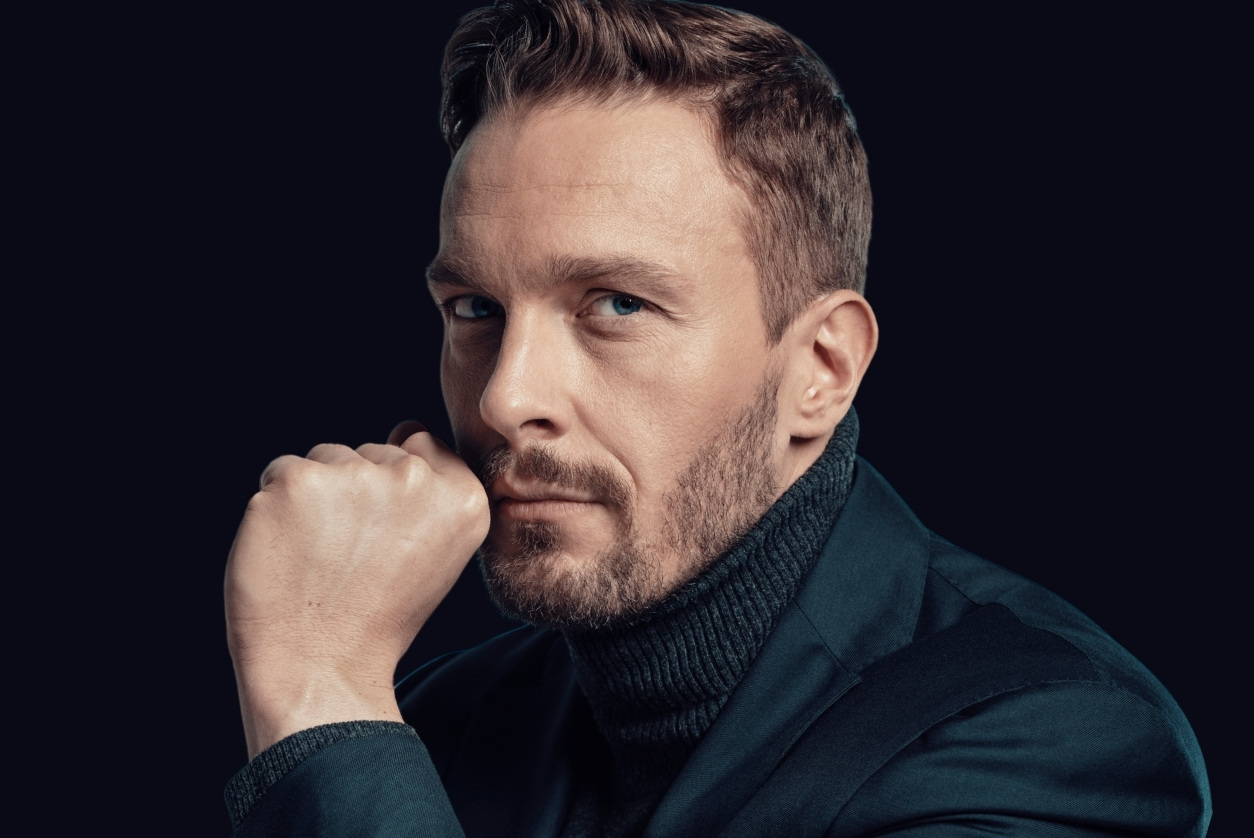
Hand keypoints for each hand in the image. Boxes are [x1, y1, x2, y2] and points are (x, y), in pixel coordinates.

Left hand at [225, 422, 488, 757]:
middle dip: (355, 493)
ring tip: (322, 560)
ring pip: (326, 458)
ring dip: (316, 498)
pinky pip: (280, 472)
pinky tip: (290, 553)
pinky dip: (275, 508)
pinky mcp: (298, 481)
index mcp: (465, 497)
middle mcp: (417, 479)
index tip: (389, 537)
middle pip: (371, 451)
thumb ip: (433, 494)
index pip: (421, 443)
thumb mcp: (439, 555)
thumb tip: (404, 432)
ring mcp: (357, 476)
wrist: (321, 670)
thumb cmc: (377, 616)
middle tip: (353, 560)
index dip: (395, 487)